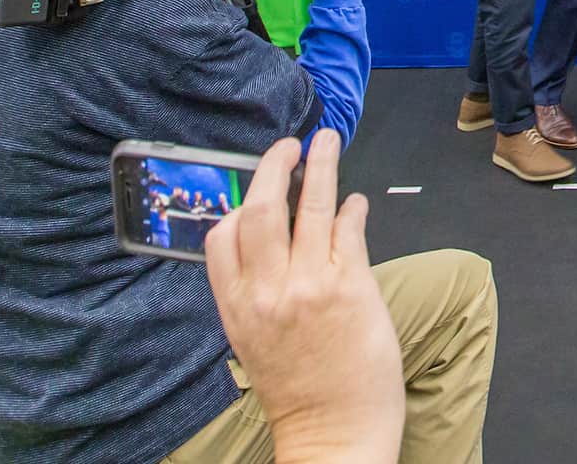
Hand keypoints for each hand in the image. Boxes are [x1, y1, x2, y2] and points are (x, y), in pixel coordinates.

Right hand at [206, 132, 401, 463]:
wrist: (333, 432)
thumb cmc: (299, 391)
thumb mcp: (256, 340)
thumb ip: (258, 291)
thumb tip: (272, 242)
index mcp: (238, 306)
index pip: (222, 237)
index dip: (236, 202)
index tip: (252, 182)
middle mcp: (269, 291)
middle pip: (263, 209)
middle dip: (274, 166)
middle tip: (288, 145)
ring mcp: (310, 286)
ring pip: (311, 207)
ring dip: (320, 166)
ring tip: (327, 142)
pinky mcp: (351, 287)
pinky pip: (348, 230)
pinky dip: (351, 208)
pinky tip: (354, 201)